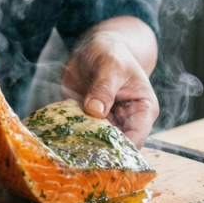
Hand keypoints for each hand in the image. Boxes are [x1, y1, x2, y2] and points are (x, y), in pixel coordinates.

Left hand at [61, 22, 158, 147]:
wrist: (95, 47)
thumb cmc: (112, 52)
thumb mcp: (111, 65)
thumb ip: (104, 87)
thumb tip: (95, 110)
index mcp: (143, 110)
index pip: (137, 138)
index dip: (121, 150)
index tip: (101, 155)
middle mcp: (127, 120)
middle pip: (116, 146)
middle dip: (99, 151)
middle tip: (79, 154)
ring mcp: (106, 122)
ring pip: (96, 143)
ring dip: (82, 145)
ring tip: (67, 149)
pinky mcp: (87, 119)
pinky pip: (80, 132)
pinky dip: (71, 135)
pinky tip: (60, 139)